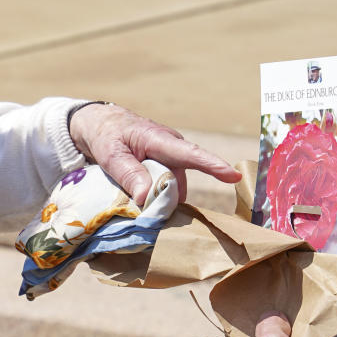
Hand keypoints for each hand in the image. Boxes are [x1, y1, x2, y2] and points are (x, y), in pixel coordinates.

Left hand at [68, 103, 240, 205]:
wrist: (102, 126)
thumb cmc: (107, 136)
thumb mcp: (111, 155)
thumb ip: (129, 174)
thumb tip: (147, 197)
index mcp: (160, 139)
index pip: (191, 154)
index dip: (213, 166)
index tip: (233, 176)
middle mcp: (172, 148)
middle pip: (178, 182)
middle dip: (166, 200)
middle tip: (140, 210)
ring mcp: (171, 159)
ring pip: (173, 188)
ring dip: (159, 199)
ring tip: (134, 199)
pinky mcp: (166, 168)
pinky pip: (168, 188)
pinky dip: (157, 196)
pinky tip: (142, 198)